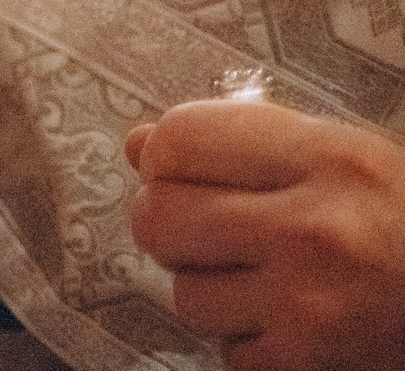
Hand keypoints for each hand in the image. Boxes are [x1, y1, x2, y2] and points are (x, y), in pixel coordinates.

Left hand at [129, 99, 404, 368]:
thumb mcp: (346, 160)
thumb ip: (245, 143)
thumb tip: (141, 145)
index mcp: (330, 159)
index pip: (182, 139)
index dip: (167, 156)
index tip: (182, 169)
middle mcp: (316, 229)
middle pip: (159, 217)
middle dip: (171, 226)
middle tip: (211, 231)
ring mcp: (311, 304)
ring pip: (185, 293)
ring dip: (213, 291)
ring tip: (269, 282)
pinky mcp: (309, 364)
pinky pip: (226, 352)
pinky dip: (249, 345)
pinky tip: (293, 324)